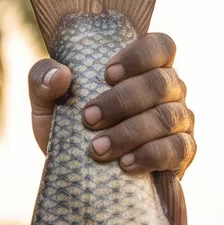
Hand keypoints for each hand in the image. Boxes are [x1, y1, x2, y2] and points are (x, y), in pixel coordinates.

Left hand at [28, 33, 194, 175]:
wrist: (76, 178)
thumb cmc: (67, 131)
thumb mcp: (46, 105)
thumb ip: (42, 81)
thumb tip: (60, 74)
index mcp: (144, 69)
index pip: (160, 46)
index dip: (139, 56)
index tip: (107, 75)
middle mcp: (168, 91)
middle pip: (160, 82)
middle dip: (122, 101)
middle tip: (88, 119)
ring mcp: (179, 121)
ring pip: (167, 117)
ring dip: (130, 133)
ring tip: (97, 149)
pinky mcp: (181, 154)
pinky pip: (178, 148)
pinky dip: (151, 154)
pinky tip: (126, 163)